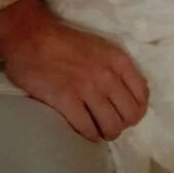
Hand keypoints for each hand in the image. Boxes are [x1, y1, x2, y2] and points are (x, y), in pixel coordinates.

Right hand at [0, 0, 148, 141]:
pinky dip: (88, 135)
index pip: (142, 96)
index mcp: (118, 60)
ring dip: (107, 133)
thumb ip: (118, 68)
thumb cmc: (66, 42)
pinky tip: (85, 132)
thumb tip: (131, 92)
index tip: (127, 115)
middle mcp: (107, 75)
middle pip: (130, 114)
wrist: (31, 37)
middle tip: (111, 125)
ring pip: (111, 126)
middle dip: (123, 124)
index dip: (137, 111)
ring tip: (100, 132)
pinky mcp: (65, 99)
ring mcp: (87, 88)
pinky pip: (86, 128)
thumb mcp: (102, 48)